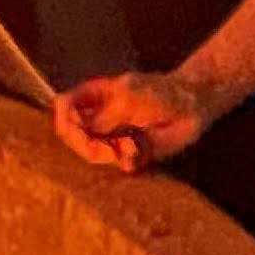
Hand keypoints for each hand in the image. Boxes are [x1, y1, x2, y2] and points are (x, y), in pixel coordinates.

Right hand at [54, 67, 209, 173]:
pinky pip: (117, 164)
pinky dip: (125, 160)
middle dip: (85, 143)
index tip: (77, 127)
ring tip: (129, 145)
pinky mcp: (128, 154)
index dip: (64, 119)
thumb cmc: (161, 90)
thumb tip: (81, 128)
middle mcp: (97, 117)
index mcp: (92, 96)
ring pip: (91, 153)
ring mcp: (111, 136)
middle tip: (105, 147)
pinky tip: (137, 149)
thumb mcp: (129, 93)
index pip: (62, 107)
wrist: (192, 106)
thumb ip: (104, 112)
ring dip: (106, 153)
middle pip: (70, 135)